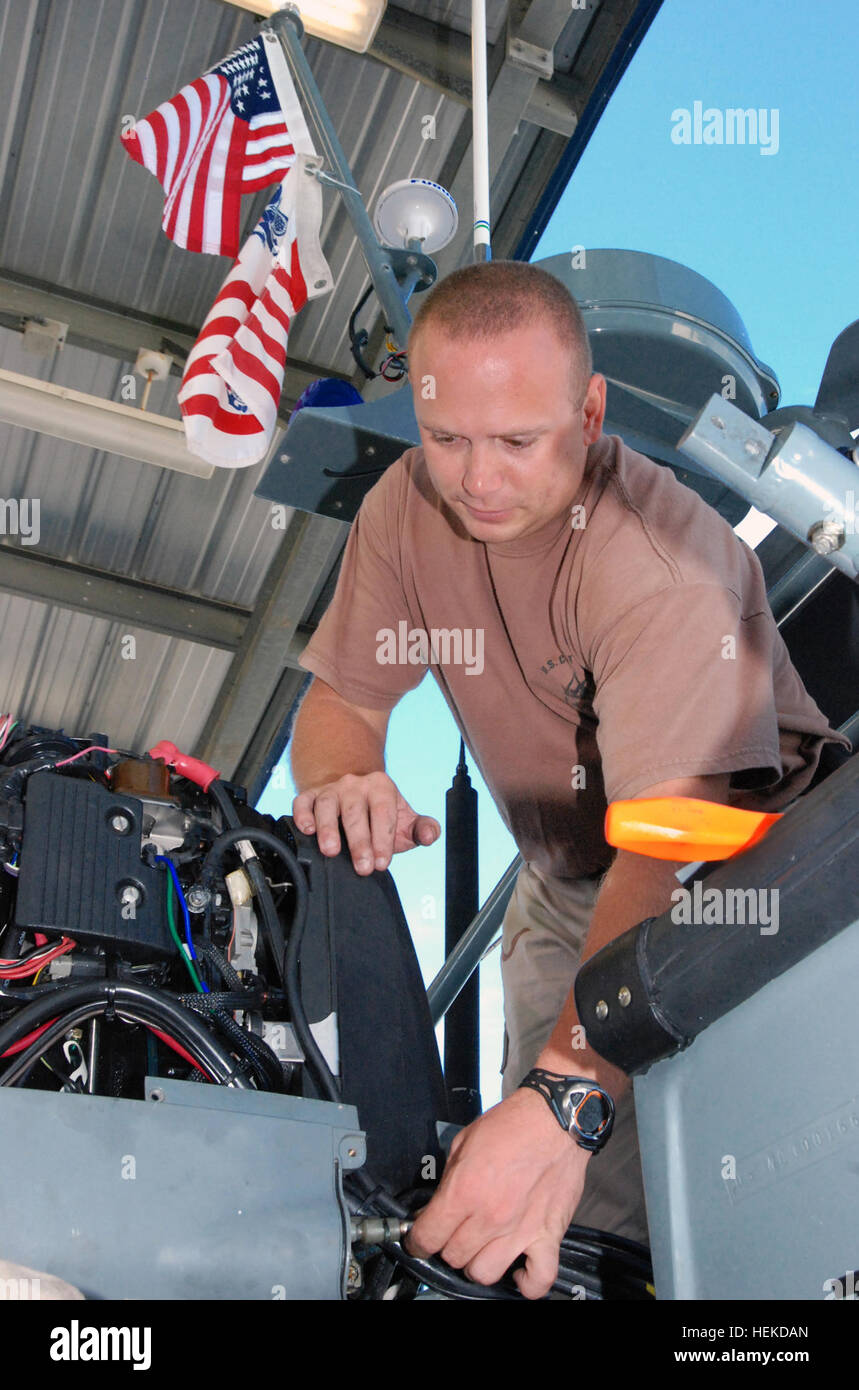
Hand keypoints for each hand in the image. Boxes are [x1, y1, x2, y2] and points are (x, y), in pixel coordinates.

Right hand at [292, 771, 439, 874]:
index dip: (384, 839)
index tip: (382, 863)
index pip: (383, 813)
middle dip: (360, 841)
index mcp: (381, 787)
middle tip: (363, 867)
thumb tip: (430, 835)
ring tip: (331, 851)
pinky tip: (306, 830)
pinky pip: (303, 801)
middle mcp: (355, 785)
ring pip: (327, 805)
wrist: (354, 792)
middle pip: (356, 812)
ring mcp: (331, 789)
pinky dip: (302, 814)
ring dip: (328, 828)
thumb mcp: (405, 819)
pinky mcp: (310, 795)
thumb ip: (423, 829)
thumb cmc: (380, 813)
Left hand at [405, 1087, 588, 1298]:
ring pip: (485, 1273)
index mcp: (465, 1190)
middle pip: (454, 1256)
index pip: (427, 1237)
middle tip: (453, 1232)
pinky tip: (517, 1269)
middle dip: (447, 1246)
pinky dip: (526, 1283)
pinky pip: (538, 1279)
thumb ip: (449, 1179)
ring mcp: (520, 1230)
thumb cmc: (512, 1125)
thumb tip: (438, 1204)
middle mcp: (490, 1216)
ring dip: (478, 1262)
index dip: (417, 1241)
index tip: (419, 1240)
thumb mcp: (463, 1142)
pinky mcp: (548, 1235)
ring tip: (481, 1247)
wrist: (555, 1120)